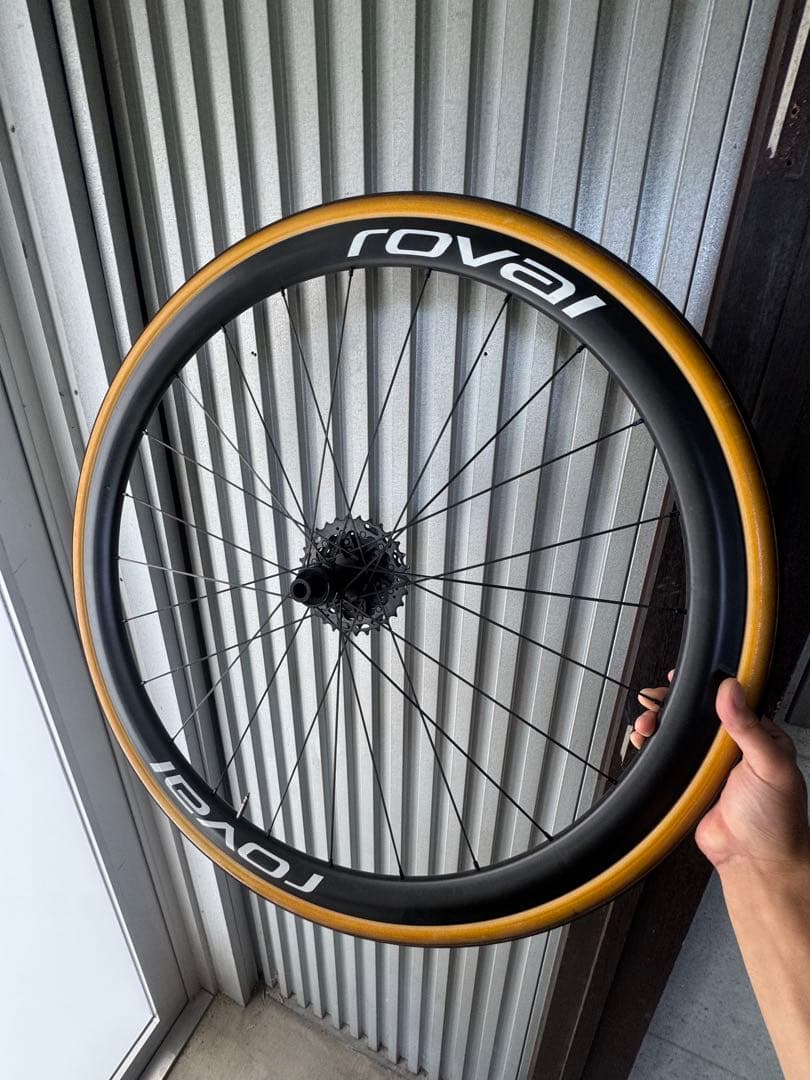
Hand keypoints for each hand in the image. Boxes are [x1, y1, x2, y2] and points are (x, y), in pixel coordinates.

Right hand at [632, 675, 809, 872]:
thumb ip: (748, 727)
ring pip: (678, 733)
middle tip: (657, 702)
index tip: (682, 678)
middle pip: (696, 713)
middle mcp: (732, 746)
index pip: (729, 699)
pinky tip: (646, 742)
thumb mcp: (769, 765)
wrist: (753, 862)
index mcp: (758, 735)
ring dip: (658, 723)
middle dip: (672, 705)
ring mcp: (709, 764)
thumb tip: (730, 690)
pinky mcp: (690, 781)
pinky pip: (668, 758)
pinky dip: (652, 747)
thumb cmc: (777, 820)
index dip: (705, 685)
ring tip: (647, 724)